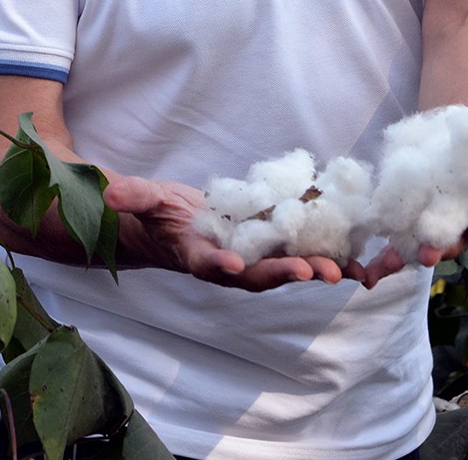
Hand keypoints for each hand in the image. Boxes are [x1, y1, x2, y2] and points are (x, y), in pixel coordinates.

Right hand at [104, 175, 346, 291]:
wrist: (171, 224)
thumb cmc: (156, 213)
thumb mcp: (143, 199)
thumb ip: (133, 196)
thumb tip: (110, 193)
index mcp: (195, 254)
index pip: (205, 263)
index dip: (219, 266)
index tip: (233, 265)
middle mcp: (228, 264)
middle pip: (256, 274)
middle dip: (283, 273)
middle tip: (312, 271)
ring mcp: (251, 257)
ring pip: (284, 267)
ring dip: (314, 270)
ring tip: (345, 272)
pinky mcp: (270, 246)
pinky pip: (299, 253)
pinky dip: (326, 259)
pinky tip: (357, 264)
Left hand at [343, 143, 467, 288]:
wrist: (462, 149)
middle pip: (458, 239)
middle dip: (446, 245)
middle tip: (435, 250)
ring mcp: (437, 227)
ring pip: (424, 244)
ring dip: (409, 255)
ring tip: (395, 261)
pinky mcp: (409, 222)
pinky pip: (395, 243)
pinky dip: (382, 257)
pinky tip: (368, 269)